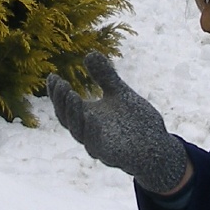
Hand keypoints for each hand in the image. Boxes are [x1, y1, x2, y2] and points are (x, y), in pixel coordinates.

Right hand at [44, 54, 190, 194]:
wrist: (157, 147)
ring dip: (74, 114)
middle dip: (62, 102)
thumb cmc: (136, 123)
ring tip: (72, 95)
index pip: (66, 106)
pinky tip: (93, 116)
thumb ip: (105, 77)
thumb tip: (90, 53)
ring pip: (79, 132)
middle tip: (60, 84)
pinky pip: (97, 145)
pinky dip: (93, 131)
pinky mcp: (111, 155)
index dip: (56, 93)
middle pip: (67, 119)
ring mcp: (98, 145)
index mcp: (88, 117)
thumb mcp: (120, 94)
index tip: (52, 76)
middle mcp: (89, 132)